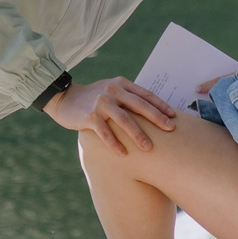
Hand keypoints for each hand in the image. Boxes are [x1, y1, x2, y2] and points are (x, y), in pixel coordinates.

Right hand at [43, 76, 179, 155]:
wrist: (64, 98)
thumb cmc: (93, 98)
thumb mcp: (111, 90)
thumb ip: (127, 97)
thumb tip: (152, 112)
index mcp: (121, 84)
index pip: (145, 95)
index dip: (160, 106)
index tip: (173, 117)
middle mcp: (113, 90)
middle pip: (139, 105)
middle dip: (156, 118)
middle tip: (170, 129)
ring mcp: (101, 103)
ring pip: (124, 120)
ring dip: (138, 135)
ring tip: (149, 148)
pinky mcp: (90, 116)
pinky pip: (105, 132)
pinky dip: (114, 144)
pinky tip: (123, 154)